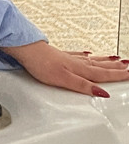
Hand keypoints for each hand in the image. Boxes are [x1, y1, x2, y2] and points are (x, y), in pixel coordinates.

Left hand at [0, 41, 128, 95]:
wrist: (26, 51)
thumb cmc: (41, 65)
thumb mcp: (64, 80)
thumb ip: (83, 86)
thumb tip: (102, 92)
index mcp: (79, 70)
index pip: (103, 75)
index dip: (117, 75)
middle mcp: (77, 63)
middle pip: (101, 66)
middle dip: (116, 67)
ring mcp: (69, 59)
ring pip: (92, 61)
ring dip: (105, 61)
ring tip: (117, 60)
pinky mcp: (61, 57)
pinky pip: (80, 56)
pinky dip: (87, 56)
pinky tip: (88, 54)